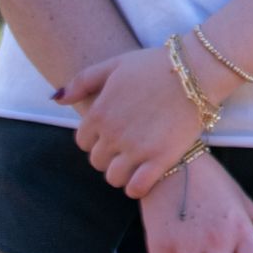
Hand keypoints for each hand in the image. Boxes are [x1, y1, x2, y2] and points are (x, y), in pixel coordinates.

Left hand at [60, 43, 210, 195]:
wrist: (195, 72)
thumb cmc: (153, 65)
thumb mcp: (113, 65)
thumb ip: (82, 81)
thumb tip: (57, 99)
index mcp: (99, 112)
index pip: (82, 141)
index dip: (95, 138)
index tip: (112, 133)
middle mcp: (113, 133)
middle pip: (97, 161)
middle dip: (108, 155)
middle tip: (126, 146)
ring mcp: (136, 149)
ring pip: (113, 177)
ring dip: (121, 172)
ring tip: (136, 161)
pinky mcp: (160, 159)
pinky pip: (136, 188)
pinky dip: (137, 187)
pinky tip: (146, 175)